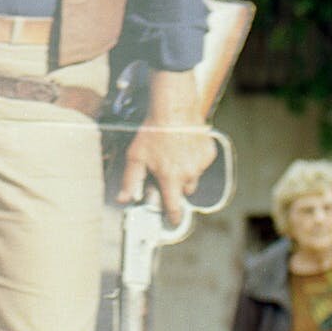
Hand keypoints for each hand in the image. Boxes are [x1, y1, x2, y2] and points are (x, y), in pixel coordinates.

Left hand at [118, 70, 214, 226]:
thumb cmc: (153, 132)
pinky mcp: (209, 152)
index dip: (173, 217)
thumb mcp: (136, 157)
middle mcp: (189, 174)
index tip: (173, 221)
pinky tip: (184, 146)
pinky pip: (202, 163)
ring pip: (194, 177)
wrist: (174, 108)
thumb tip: (122, 200)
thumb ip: (130, 181)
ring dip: (185, 172)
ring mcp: (201, 163)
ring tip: (174, 155)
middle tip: (166, 172)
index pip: (174, 208)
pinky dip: (194, 159)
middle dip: (175, 186)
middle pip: (183, 191)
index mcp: (171, 179)